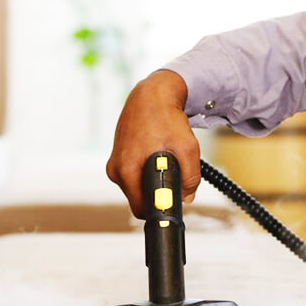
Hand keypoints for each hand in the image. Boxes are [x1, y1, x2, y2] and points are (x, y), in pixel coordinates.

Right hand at [106, 70, 200, 218]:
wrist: (151, 95)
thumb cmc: (165, 117)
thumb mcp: (187, 148)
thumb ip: (191, 177)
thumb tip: (187, 197)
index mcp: (127, 170)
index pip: (141, 210)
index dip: (159, 210)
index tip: (172, 203)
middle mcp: (116, 169)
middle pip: (139, 200)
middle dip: (157, 194)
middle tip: (174, 177)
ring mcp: (115, 163)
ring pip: (136, 187)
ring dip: (151, 182)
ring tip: (164, 162)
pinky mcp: (117, 157)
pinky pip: (133, 175)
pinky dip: (145, 171)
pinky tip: (155, 157)